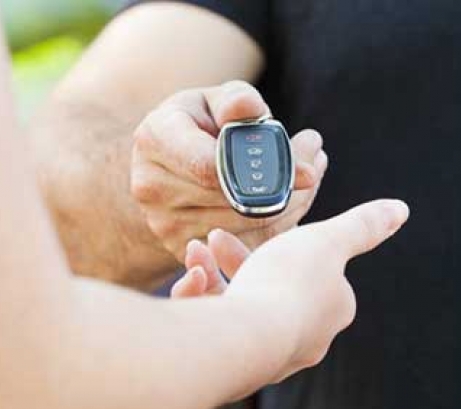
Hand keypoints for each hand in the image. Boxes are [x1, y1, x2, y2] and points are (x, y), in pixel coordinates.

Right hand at [132, 81, 327, 261]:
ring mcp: (164, 224)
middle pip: (232, 202)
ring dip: (288, 207)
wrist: (163, 169)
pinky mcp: (182, 249)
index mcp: (156, 139)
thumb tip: (256, 112)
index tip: (308, 164)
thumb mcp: (214, 100)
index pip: (208, 166)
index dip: (261, 169)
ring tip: (304, 179)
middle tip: (316, 165)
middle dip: (285, 187)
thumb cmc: (196, 127)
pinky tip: (288, 204)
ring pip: (244, 228)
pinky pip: (243, 247)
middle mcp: (152, 186)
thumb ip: (237, 100)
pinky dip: (275, 228)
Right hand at [172, 199, 409, 383]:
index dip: (275, 246)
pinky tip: (189, 281)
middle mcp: (300, 336)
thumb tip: (399, 210)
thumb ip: (361, 226)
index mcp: (328, 308)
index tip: (254, 229)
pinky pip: (214, 326)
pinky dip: (199, 299)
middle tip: (212, 238)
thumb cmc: (288, 284)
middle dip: (233, 257)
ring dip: (210, 273)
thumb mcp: (326, 240)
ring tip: (194, 254)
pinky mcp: (230, 362)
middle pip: (265, 286)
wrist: (246, 335)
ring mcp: (264, 352)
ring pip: (234, 305)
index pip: (304, 270)